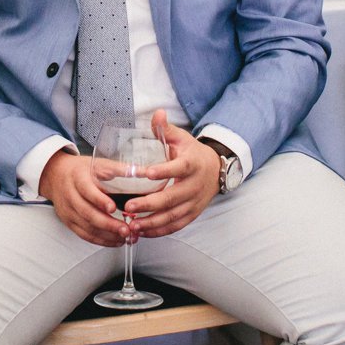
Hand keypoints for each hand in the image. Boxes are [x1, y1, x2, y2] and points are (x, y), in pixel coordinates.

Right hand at [37, 150, 130, 246]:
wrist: (56, 176)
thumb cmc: (82, 170)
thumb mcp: (99, 164)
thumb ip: (121, 169)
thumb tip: (146, 172)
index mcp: (77, 178)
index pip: (87, 190)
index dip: (100, 200)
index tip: (114, 207)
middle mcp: (70, 196)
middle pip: (87, 213)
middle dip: (108, 224)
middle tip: (126, 229)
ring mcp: (68, 211)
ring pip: (86, 227)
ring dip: (107, 235)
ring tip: (125, 237)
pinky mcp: (69, 222)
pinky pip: (85, 235)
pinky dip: (101, 240)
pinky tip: (115, 241)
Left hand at [125, 111, 220, 238]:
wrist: (215, 170)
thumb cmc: (193, 154)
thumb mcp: (182, 138)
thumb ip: (166, 129)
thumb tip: (157, 113)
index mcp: (192, 164)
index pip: (179, 168)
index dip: (164, 171)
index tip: (146, 173)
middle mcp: (194, 186)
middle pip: (172, 198)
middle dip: (150, 204)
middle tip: (129, 206)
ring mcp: (194, 203)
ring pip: (173, 216)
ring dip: (152, 222)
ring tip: (132, 224)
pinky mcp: (192, 214)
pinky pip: (175, 226)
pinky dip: (159, 231)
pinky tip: (143, 231)